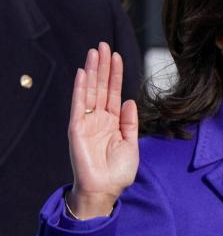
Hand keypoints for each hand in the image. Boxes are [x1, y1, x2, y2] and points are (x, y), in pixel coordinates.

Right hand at [66, 42, 138, 218]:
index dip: (115, 75)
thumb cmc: (118, 172)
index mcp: (113, 122)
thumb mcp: (131, 144)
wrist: (105, 190)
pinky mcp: (77, 128)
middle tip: (104, 45)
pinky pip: (79, 105)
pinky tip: (84, 73)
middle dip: (103, 66)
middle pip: (101, 87)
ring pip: (90, 91)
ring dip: (92, 71)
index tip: (117, 56)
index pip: (113, 93)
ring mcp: (87, 122)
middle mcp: (99, 119)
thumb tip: (129, 101)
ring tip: (95, 51)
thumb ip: (130, 122)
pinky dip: (81, 88)